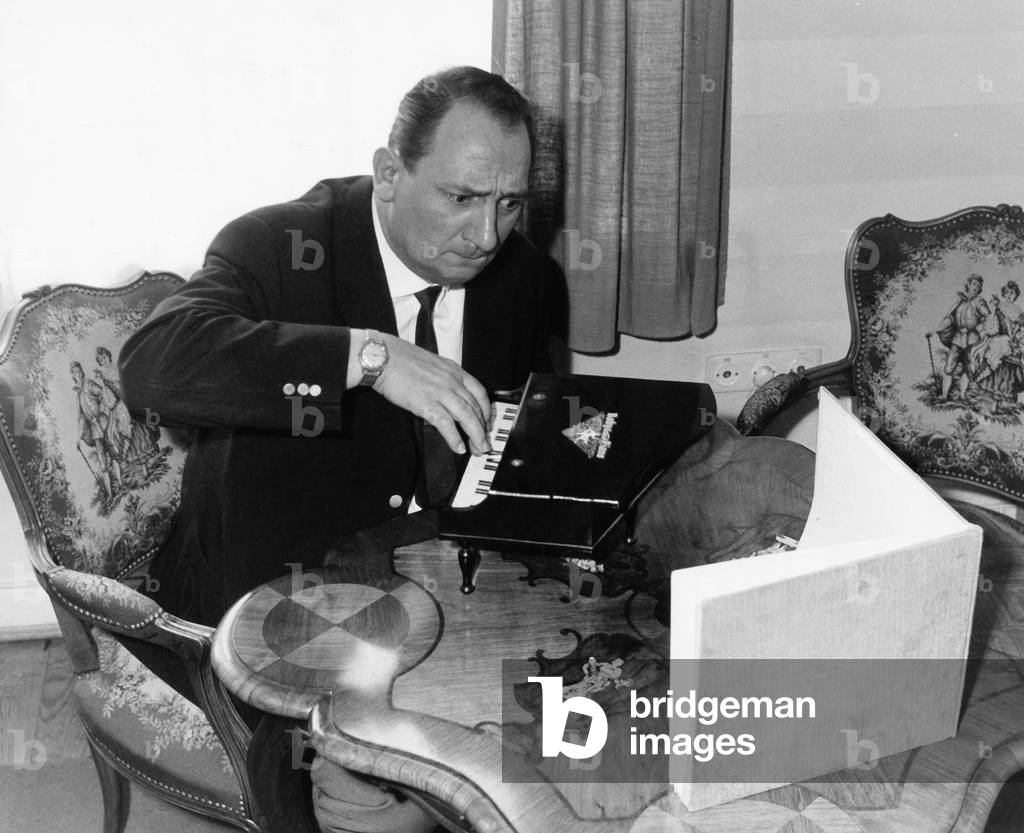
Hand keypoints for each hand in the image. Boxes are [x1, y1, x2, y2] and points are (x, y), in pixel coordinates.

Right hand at [372, 333, 491, 455]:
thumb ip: (443, 380)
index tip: (487, 422)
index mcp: (454, 370)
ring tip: (477, 449)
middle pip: (476, 408)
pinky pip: (446, 424)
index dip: (486, 410)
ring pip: (467, 417)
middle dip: (483, 429)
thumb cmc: (401, 359)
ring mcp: (440, 392)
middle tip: (484, 443)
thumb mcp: (432, 365)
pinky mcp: (427, 403)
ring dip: (475, 436)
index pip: (480, 392)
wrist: (383, 357)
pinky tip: (458, 447)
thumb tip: (447, 397)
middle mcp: (452, 381)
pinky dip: (454, 438)